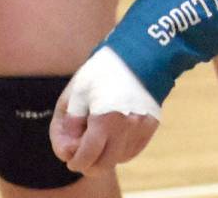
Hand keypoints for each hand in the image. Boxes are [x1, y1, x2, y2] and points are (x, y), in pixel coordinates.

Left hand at [50, 47, 160, 176]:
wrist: (138, 52)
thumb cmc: (102, 71)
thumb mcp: (77, 92)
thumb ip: (68, 124)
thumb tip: (66, 152)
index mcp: (104, 121)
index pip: (87, 158)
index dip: (75, 162)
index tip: (70, 158)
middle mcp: (125, 130)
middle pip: (104, 165)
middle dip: (89, 164)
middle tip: (82, 153)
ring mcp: (140, 129)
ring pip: (118, 159)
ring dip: (105, 155)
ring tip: (99, 137)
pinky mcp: (151, 126)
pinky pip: (132, 149)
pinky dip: (121, 148)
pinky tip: (114, 133)